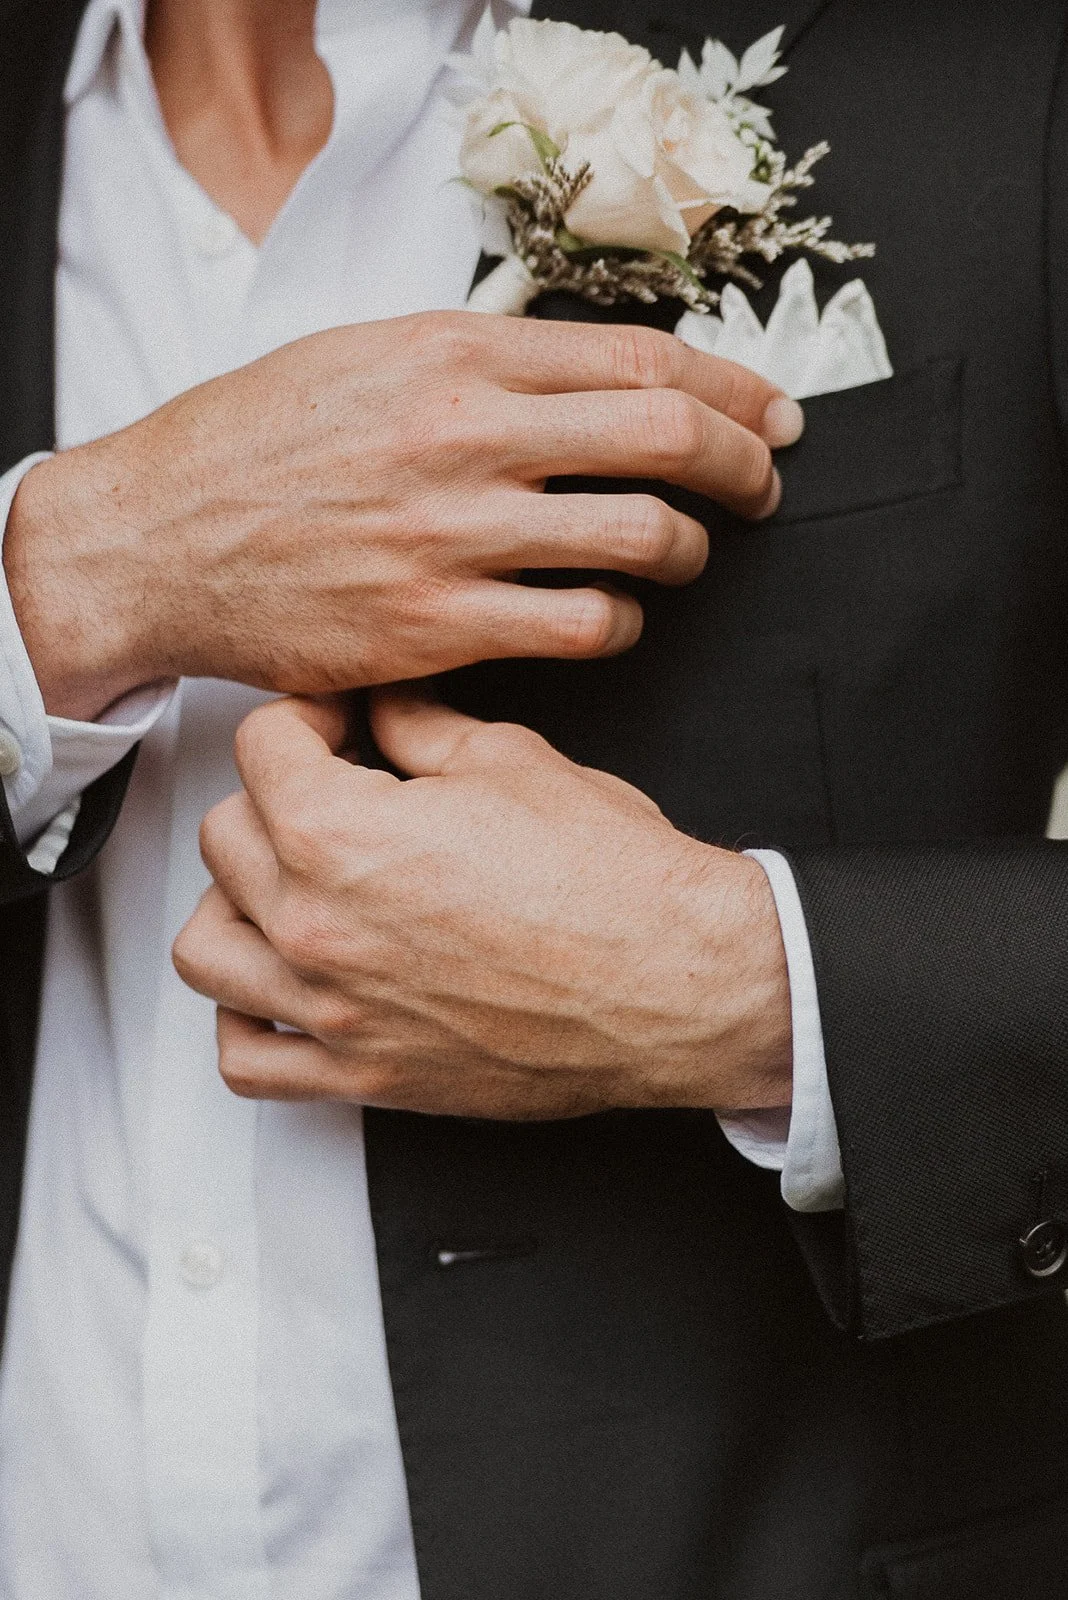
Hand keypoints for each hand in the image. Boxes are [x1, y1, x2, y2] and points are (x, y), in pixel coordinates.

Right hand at [4, 313, 801, 719]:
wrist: (157, 538)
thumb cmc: (255, 444)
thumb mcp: (362, 355)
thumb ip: (477, 358)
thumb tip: (589, 372)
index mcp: (455, 353)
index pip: (643, 356)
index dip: (733, 387)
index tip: (769, 413)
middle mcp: (466, 436)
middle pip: (667, 438)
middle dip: (744, 465)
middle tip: (762, 484)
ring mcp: (455, 536)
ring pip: (641, 539)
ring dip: (690, 549)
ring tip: (686, 554)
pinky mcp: (439, 627)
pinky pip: (583, 625)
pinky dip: (622, 621)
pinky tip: (613, 615)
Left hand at [172, 690, 792, 1118]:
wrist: (677, 984)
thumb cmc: (612, 881)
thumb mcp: (513, 762)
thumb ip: (421, 729)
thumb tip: (386, 710)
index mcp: (340, 832)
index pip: (259, 745)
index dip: (307, 718)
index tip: (342, 727)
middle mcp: (316, 924)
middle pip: (224, 835)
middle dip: (275, 797)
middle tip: (336, 792)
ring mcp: (332, 1010)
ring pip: (206, 948)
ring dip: (238, 903)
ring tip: (293, 886)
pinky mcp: (365, 1076)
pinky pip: (247, 1059)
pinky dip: (248, 1020)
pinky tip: (287, 987)